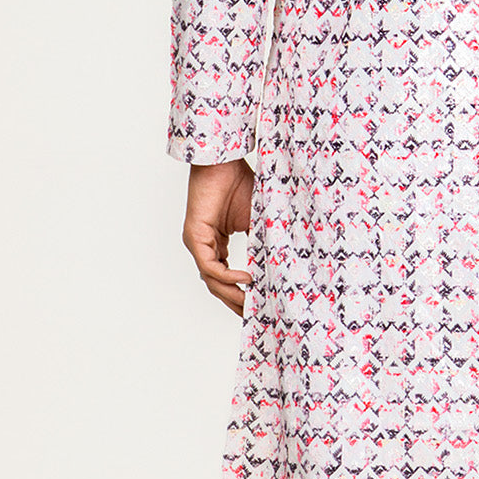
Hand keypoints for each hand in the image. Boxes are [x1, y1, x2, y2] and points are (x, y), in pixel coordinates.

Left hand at [180, 157, 255, 316]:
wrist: (224, 162)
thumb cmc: (240, 184)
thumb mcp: (257, 219)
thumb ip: (263, 241)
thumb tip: (284, 261)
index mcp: (218, 244)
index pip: (227, 277)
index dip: (241, 294)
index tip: (259, 307)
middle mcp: (205, 247)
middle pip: (218, 285)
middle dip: (236, 302)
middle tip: (255, 317)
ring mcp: (198, 243)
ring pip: (212, 280)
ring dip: (232, 294)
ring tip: (252, 304)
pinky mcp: (194, 237)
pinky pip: (210, 266)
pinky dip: (227, 275)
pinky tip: (246, 280)